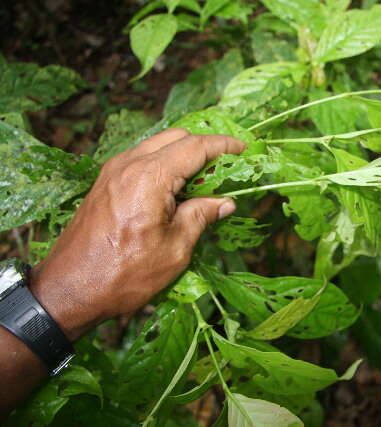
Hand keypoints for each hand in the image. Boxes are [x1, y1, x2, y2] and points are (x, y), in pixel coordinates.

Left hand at [30, 128, 245, 339]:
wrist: (70, 289)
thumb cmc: (124, 275)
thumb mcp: (174, 250)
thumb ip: (200, 217)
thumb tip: (225, 202)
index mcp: (150, 177)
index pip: (195, 147)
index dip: (224, 146)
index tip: (245, 149)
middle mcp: (129, 164)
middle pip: (176, 137)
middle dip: (205, 146)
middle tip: (228, 167)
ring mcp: (113, 171)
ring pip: (157, 145)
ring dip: (183, 154)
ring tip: (205, 180)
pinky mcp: (105, 181)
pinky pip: (142, 158)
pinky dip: (165, 163)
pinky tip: (177, 188)